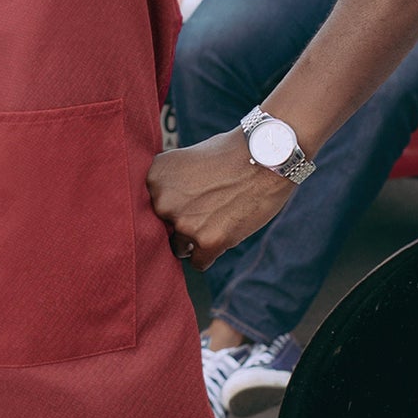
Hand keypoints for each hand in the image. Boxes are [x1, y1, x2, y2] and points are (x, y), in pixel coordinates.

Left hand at [146, 131, 293, 270]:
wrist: (267, 154)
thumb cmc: (229, 154)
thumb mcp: (186, 158)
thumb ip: (168, 185)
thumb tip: (157, 213)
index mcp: (154, 178)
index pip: (150, 208)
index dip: (171, 205)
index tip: (188, 198)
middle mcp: (163, 202)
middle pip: (163, 229)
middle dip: (182, 223)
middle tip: (208, 207)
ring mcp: (185, 223)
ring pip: (179, 248)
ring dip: (195, 240)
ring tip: (218, 219)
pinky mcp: (209, 241)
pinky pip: (198, 263)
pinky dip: (209, 255)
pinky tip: (224, 234)